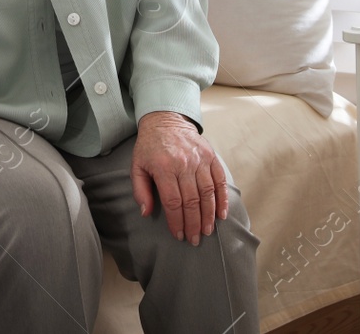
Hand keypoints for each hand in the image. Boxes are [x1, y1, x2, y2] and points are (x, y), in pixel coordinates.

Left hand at [131, 110, 227, 245]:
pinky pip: (219, 180)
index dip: (177, 221)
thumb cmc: (149, 147)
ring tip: (208, 231)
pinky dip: (222, 198)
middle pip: (192, 200)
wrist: (165, 120)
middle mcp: (184, 164)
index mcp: (164, 168)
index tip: (179, 235)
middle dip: (194, 224)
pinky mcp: (210, 156)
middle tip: (195, 239)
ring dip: (209, 215)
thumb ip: (140, 190)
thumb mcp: (137, 166)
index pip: (173, 201)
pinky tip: (222, 214)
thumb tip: (146, 213)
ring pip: (207, 193)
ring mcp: (199, 159)